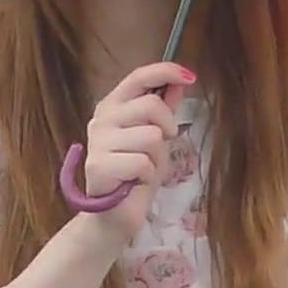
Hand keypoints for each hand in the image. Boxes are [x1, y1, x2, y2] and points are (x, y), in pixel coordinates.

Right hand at [78, 62, 193, 242]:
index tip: (190, 77)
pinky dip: (148, 176)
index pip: (138, 77)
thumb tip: (179, 82)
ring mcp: (98, 141)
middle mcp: (102, 119)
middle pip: (151, 105)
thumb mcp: (156, 138)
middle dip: (167, 127)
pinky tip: (134, 183)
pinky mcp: (99, 165)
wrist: (114, 215)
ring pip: (151, 136)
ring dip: (156, 158)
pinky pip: (143, 162)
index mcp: (113, 106)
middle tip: (159, 147)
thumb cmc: (135, 175)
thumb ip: (164, 110)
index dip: (165, 72)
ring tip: (143, 170)